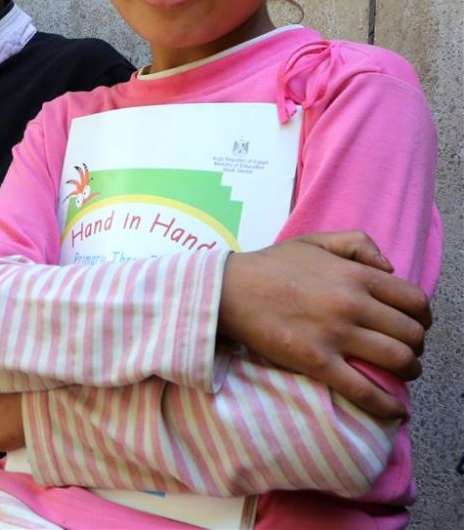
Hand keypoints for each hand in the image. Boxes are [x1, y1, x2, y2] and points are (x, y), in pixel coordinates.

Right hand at [219, 231, 430, 419]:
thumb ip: (358, 243)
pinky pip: (364, 390)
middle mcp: (351, 304)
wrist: (228, 291)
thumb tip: (390, 267)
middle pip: (411, 333)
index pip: (414, 300)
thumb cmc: (269, 266)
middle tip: (407, 352)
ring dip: (409, 372)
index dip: (423, 317)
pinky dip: (387, 404)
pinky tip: (395, 410)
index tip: (416, 326)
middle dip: (417, 346)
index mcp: (355, 275)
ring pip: (398, 361)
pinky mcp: (317, 362)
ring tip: (402, 375)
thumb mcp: (314, 241)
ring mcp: (335, 335)